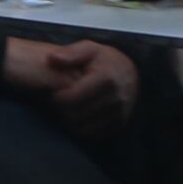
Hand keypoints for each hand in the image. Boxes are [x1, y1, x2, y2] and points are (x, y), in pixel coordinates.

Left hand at [13, 38, 137, 132]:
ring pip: (82, 128)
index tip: (53, 93)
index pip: (71, 98)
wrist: (130, 74)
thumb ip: (71, 53)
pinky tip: (77, 116)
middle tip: (55, 103)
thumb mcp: (89, 49)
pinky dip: (81, 128)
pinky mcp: (119, 125)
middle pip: (75, 115)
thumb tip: (52, 59)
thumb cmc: (104, 60)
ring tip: (65, 109)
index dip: (56, 98)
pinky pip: (92, 134)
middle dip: (60, 111)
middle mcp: (116, 98)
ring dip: (69, 121)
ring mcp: (119, 114)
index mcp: (107, 78)